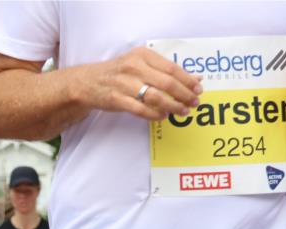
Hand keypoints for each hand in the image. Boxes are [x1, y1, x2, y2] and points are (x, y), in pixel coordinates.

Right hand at [80, 46, 202, 120]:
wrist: (88, 82)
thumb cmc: (119, 73)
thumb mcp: (141, 64)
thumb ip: (165, 70)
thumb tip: (194, 78)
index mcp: (142, 55)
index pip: (171, 68)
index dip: (187, 80)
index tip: (198, 88)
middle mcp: (134, 67)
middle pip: (167, 83)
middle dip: (184, 95)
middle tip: (194, 102)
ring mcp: (124, 84)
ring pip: (155, 97)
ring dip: (172, 106)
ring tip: (182, 112)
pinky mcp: (116, 99)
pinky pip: (140, 109)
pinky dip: (154, 114)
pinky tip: (163, 116)